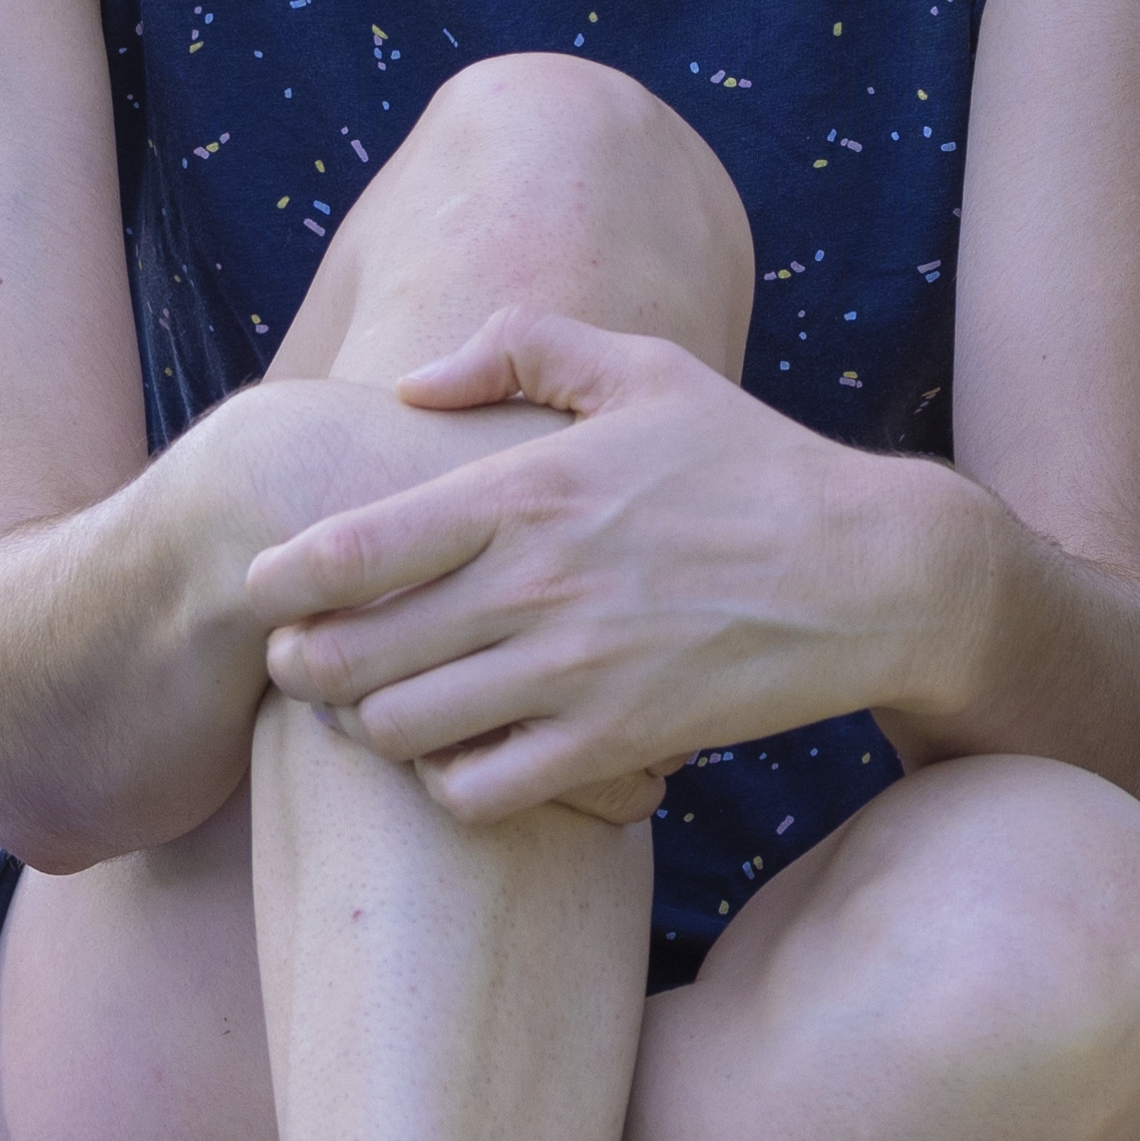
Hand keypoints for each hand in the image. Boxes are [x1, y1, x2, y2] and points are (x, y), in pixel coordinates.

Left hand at [236, 309, 930, 822]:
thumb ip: (521, 347)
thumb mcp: (646, 369)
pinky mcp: (616, 743)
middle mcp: (538, 585)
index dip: (283, 578)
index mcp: (529, 490)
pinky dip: (449, 785)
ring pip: (401, 732)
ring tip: (376, 710)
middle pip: (353, 654)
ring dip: (370, 727)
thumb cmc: (753, 463)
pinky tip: (463, 755)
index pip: (356, 546)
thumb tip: (411, 384)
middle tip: (302, 661)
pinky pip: (481, 793)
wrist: (873, 573)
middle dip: (303, 664)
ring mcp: (576, 672)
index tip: (266, 588)